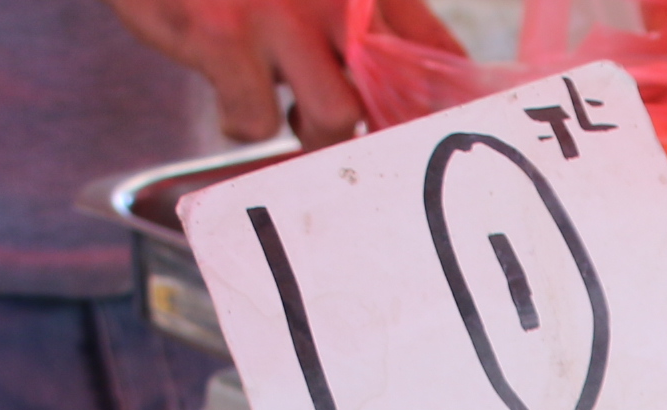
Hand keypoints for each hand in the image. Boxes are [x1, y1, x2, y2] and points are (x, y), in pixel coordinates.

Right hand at [101, 0, 454, 147]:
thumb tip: (416, 94)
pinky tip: (229, 97)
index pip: (434, 52)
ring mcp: (280, 14)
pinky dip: (241, 123)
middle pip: (393, 95)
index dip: (441, 106)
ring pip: (334, 117)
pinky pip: (256, 121)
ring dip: (310, 135)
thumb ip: (364, 24)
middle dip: (375, 134)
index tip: (432, 137)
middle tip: (345, 135)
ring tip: (290, 114)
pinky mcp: (225, 36)